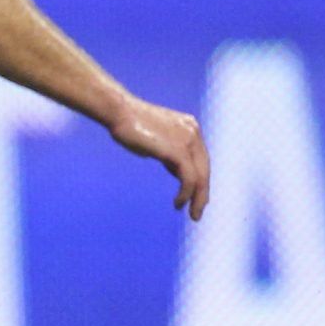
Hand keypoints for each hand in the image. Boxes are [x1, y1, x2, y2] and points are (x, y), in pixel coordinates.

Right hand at [110, 96, 208, 220]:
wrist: (119, 112)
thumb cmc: (128, 124)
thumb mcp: (155, 139)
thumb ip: (168, 151)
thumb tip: (174, 168)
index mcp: (189, 128)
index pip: (200, 159)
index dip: (199, 179)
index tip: (193, 196)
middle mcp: (193, 133)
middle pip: (204, 169)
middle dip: (203, 193)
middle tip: (198, 212)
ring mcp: (188, 140)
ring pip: (200, 176)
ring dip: (198, 198)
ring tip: (193, 214)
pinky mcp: (178, 150)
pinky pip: (189, 178)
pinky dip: (186, 193)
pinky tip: (178, 203)